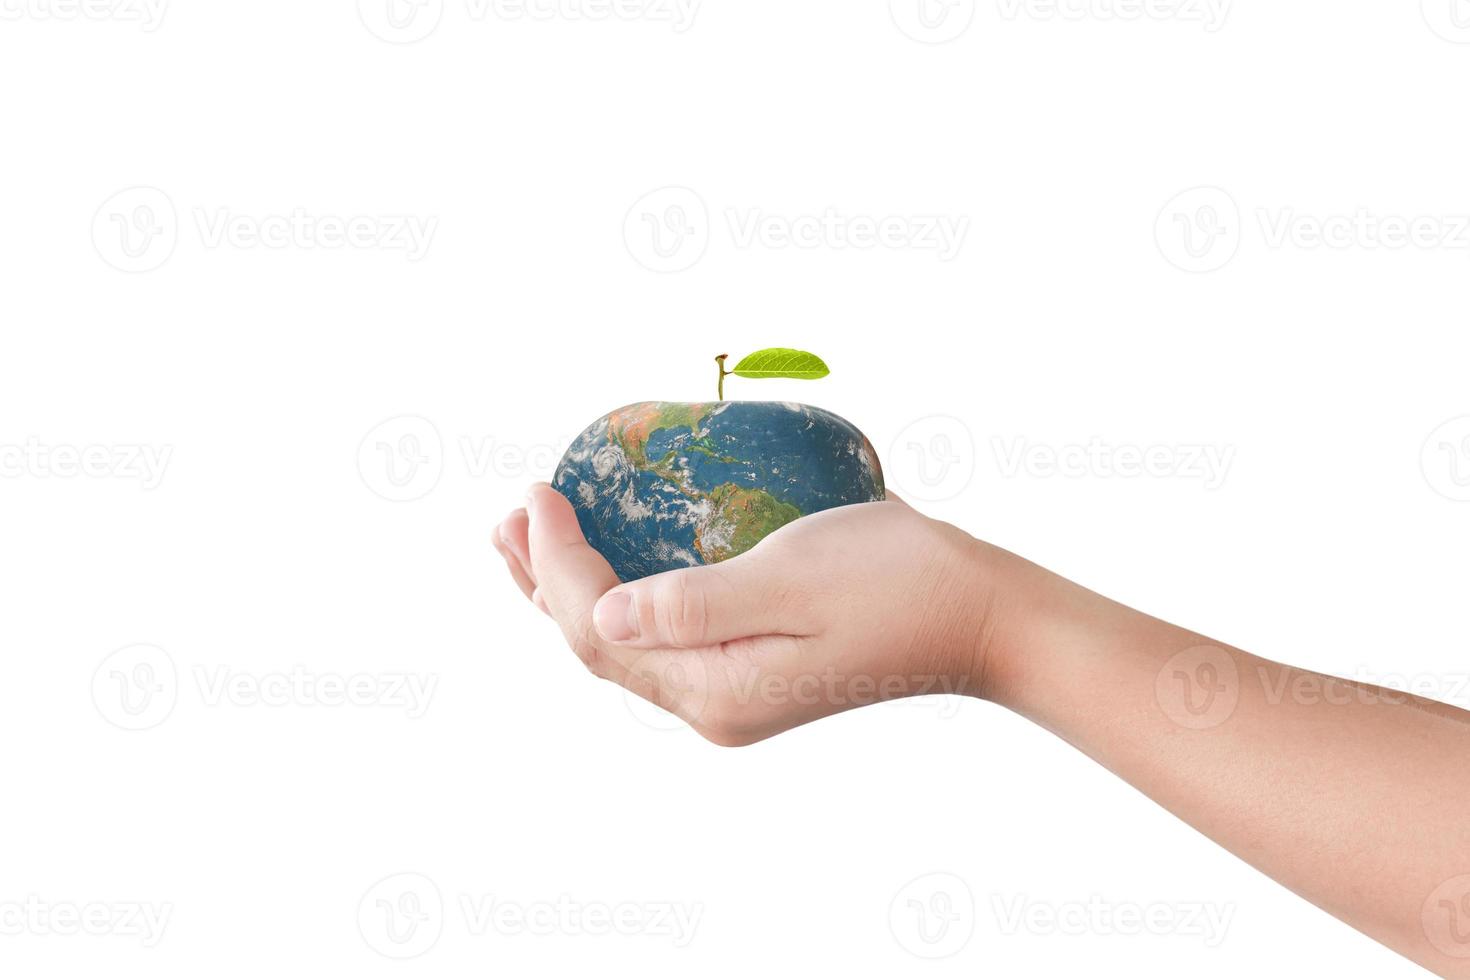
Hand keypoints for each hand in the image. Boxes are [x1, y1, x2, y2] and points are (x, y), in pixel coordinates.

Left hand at [493, 483, 992, 744]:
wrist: (981, 617)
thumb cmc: (897, 581)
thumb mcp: (791, 580)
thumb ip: (692, 604)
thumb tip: (607, 615)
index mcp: (714, 690)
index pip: (601, 628)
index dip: (555, 562)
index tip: (537, 493)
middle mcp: (712, 706)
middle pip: (599, 647)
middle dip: (544, 582)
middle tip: (507, 519)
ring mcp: (733, 695)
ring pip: (626, 646)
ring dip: (575, 591)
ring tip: (532, 541)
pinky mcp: (753, 674)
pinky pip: (661, 640)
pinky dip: (623, 599)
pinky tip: (615, 568)